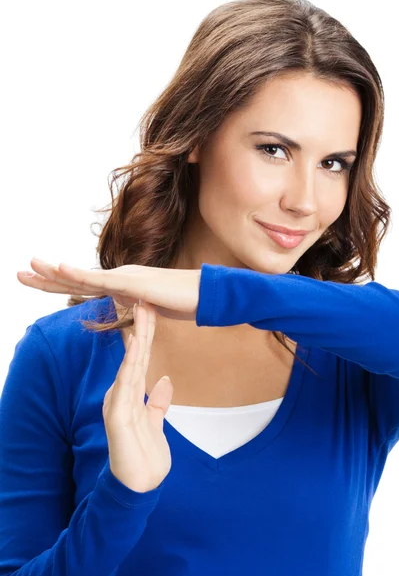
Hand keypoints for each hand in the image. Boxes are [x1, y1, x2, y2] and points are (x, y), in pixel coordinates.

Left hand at [17, 258, 201, 320]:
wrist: (202, 295)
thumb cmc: (179, 301)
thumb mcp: (148, 308)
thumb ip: (133, 307)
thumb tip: (126, 311)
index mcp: (119, 285)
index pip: (82, 286)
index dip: (57, 283)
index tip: (34, 280)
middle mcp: (117, 277)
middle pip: (75, 279)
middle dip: (46, 276)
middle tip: (20, 272)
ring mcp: (124, 278)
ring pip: (82, 277)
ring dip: (54, 272)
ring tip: (30, 265)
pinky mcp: (132, 283)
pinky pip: (100, 280)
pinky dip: (78, 274)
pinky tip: (59, 267)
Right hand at [104, 300, 172, 492]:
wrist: (140, 485)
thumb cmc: (145, 454)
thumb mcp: (155, 422)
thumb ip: (158, 401)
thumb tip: (164, 380)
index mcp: (130, 394)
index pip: (141, 358)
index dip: (147, 335)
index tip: (153, 310)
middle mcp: (121, 394)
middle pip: (135, 355)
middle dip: (142, 326)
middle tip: (147, 298)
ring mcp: (117, 402)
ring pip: (129, 363)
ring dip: (137, 336)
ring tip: (142, 310)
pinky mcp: (116, 415)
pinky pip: (125, 384)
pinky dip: (130, 363)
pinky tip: (136, 344)